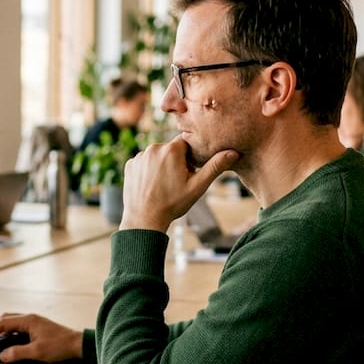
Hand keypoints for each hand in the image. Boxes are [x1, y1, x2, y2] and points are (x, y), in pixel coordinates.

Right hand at [0, 313, 82, 363]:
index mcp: (28, 320)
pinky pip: (18, 327)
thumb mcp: (37, 352)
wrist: (78, 344)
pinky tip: (6, 342)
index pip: (3, 323)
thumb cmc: (59, 346)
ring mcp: (34, 322)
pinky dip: (8, 333)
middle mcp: (29, 318)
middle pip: (5, 319)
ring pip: (11, 322)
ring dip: (0, 330)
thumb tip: (2, 355)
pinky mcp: (37, 328)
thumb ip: (18, 352)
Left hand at [119, 136, 237, 231]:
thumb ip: (215, 167)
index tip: (189, 171)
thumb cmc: (173, 204)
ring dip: (162, 165)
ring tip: (164, 185)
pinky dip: (148, 170)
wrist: (144, 219)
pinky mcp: (130, 164)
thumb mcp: (198, 186)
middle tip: (177, 181)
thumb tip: (234, 152)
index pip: (187, 143)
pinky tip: (152, 185)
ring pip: (157, 155)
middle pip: (171, 149)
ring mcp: (139, 156)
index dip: (190, 157)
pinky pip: (143, 162)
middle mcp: (153, 148)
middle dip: (176, 161)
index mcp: (171, 150)